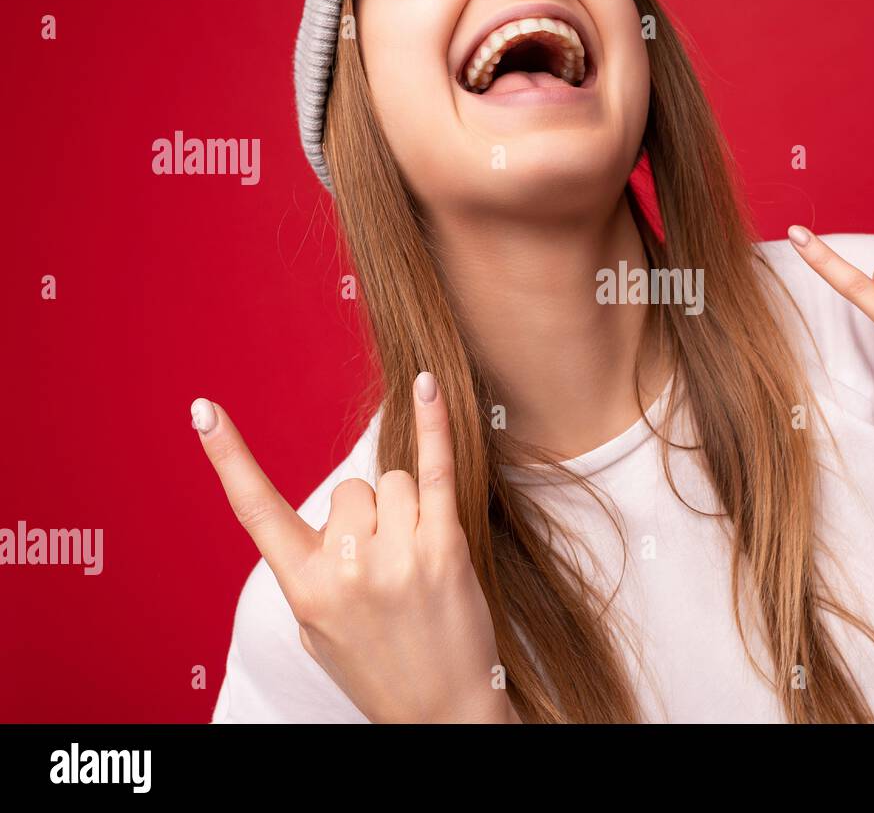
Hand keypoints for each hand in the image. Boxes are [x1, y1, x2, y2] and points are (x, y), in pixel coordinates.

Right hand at [191, 373, 517, 722]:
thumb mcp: (318, 628)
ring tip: (416, 563)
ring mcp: (398, 556)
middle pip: (349, 489)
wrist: (442, 711)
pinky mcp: (446, 546)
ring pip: (392, 482)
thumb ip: (311, 568)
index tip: (205, 411)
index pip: (256, 511)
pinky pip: (436, 470)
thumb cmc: (378, 665)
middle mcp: (346, 568)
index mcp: (304, 588)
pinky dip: (433, 424)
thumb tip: (325, 515)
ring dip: (404, 509)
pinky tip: (427, 385)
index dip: (228, 458)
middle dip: (366, 514)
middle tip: (386, 566)